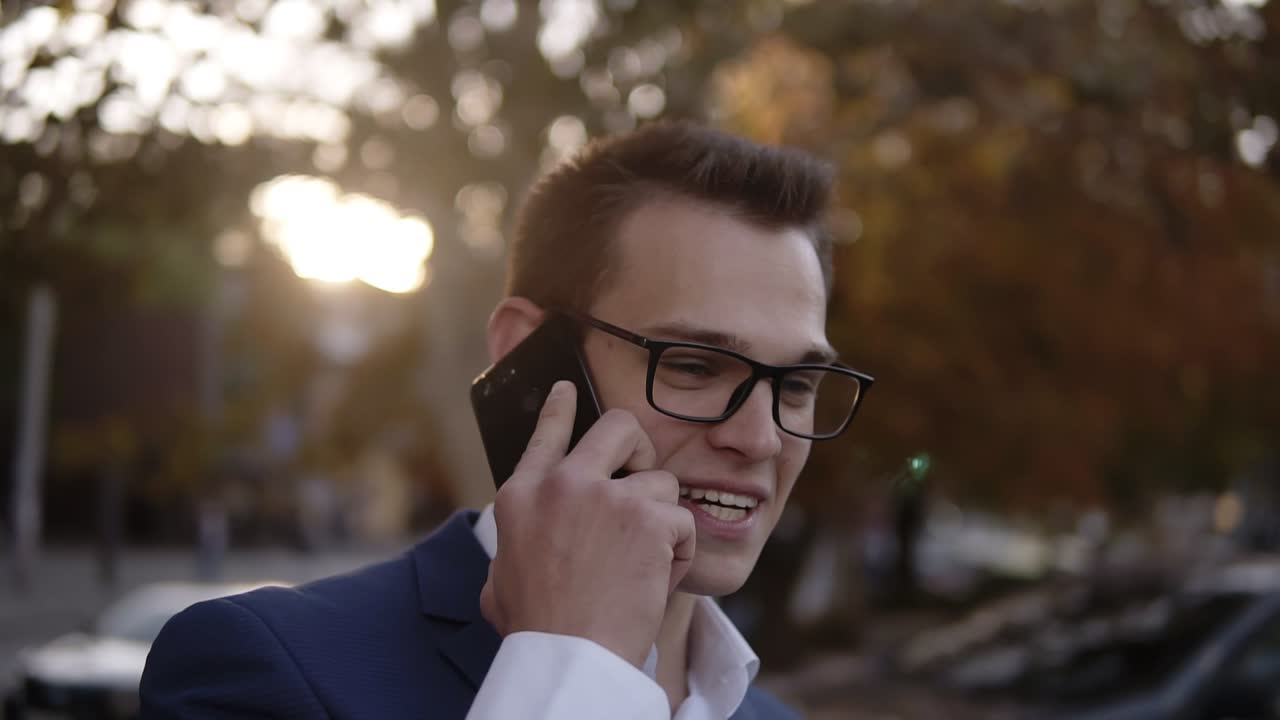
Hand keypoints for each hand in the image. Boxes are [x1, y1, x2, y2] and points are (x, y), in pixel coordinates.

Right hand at [479, 380, 695, 667]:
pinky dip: (679, 554)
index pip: (546, 434)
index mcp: (522, 497)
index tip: (569, 388)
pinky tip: (655, 580)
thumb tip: (512, 553)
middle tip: (642, 482)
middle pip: (619, 427)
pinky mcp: (647, 516)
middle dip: (640, 448)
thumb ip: (514, 550)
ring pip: (661, 481)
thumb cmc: (537, 631)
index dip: (561, 407)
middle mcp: (562, 484)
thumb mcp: (502, 582)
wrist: (569, 658)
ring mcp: (606, 495)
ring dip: (662, 522)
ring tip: (643, 564)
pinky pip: (682, 520)